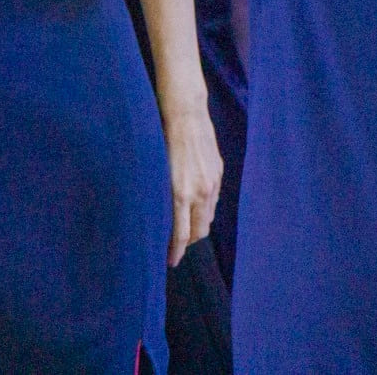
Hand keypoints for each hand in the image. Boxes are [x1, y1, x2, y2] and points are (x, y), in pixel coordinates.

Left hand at [162, 104, 222, 267]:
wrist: (186, 115)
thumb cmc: (164, 141)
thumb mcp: (157, 173)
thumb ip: (164, 198)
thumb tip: (161, 219)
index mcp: (182, 194)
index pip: (181, 235)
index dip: (176, 251)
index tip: (171, 261)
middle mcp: (201, 192)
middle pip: (198, 232)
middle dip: (188, 242)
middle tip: (176, 244)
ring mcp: (212, 183)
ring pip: (208, 218)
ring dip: (197, 226)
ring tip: (185, 225)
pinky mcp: (219, 173)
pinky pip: (214, 201)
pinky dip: (205, 208)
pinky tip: (195, 204)